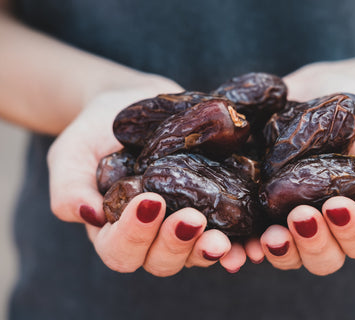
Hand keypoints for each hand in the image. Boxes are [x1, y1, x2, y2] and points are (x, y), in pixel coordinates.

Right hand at [47, 78, 245, 275]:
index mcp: (115, 230)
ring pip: (194, 253)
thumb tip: (89, 216)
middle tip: (192, 219)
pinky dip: (237, 242)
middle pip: (161, 260)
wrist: (133, 103)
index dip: (134, 236)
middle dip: (176, 245)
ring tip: (222, 239)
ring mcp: (182, 224)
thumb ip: (70, 185)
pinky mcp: (211, 207)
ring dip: (208, 250)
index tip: (150, 202)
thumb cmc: (97, 130)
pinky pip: (226, 233)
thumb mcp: (72, 152)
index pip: (119, 250)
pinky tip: (248, 241)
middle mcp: (151, 235)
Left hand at [244, 63, 354, 274]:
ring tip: (269, 236)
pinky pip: (251, 231)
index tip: (339, 205)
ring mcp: (290, 217)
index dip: (353, 232)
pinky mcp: (261, 201)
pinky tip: (237, 243)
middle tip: (301, 215)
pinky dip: (244, 243)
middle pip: (323, 257)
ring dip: (279, 250)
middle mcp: (324, 225)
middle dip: (313, 243)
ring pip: (287, 252)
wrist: (333, 89)